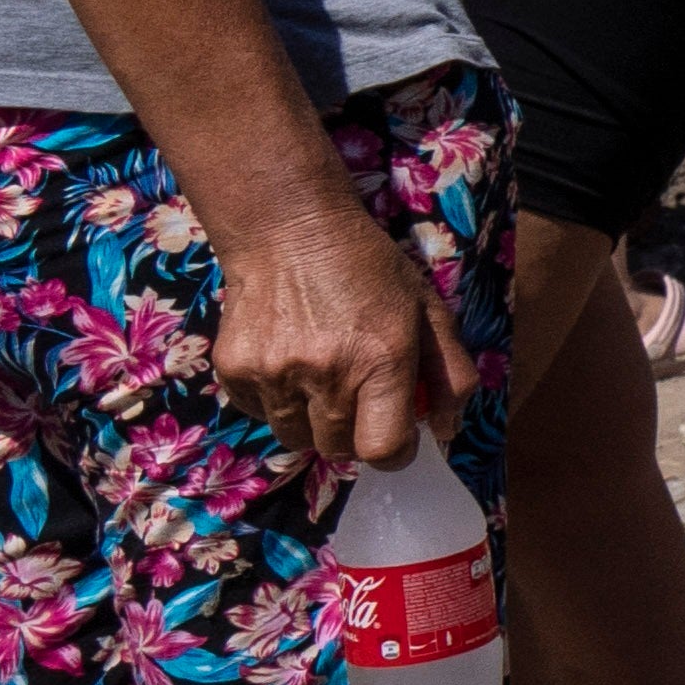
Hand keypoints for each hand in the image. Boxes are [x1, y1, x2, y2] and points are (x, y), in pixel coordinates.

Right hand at [211, 192, 457, 478]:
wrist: (289, 232)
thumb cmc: (370, 272)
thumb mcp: (429, 310)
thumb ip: (451, 374)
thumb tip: (447, 432)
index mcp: (381, 360)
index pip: (383, 449)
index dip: (395, 452)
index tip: (396, 436)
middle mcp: (325, 372)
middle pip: (338, 449)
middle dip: (355, 435)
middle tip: (360, 399)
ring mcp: (273, 373)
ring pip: (296, 438)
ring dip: (314, 422)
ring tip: (323, 378)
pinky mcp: (234, 370)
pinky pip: (260, 415)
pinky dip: (278, 403)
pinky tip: (290, 364)